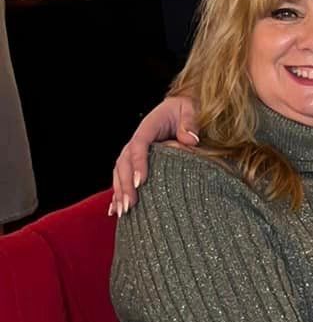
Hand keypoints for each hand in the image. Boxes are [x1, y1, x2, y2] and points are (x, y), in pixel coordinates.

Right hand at [111, 94, 202, 215]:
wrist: (179, 109)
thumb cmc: (186, 109)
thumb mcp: (189, 109)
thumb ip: (190, 122)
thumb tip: (190, 139)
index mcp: (147, 128)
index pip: (139, 146)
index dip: (138, 164)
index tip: (142, 182)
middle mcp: (136, 141)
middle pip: (125, 163)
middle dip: (125, 185)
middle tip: (130, 205)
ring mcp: (133, 153)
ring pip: (120, 173)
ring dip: (119, 193)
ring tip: (123, 212)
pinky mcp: (135, 163)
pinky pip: (123, 179)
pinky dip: (117, 194)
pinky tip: (114, 211)